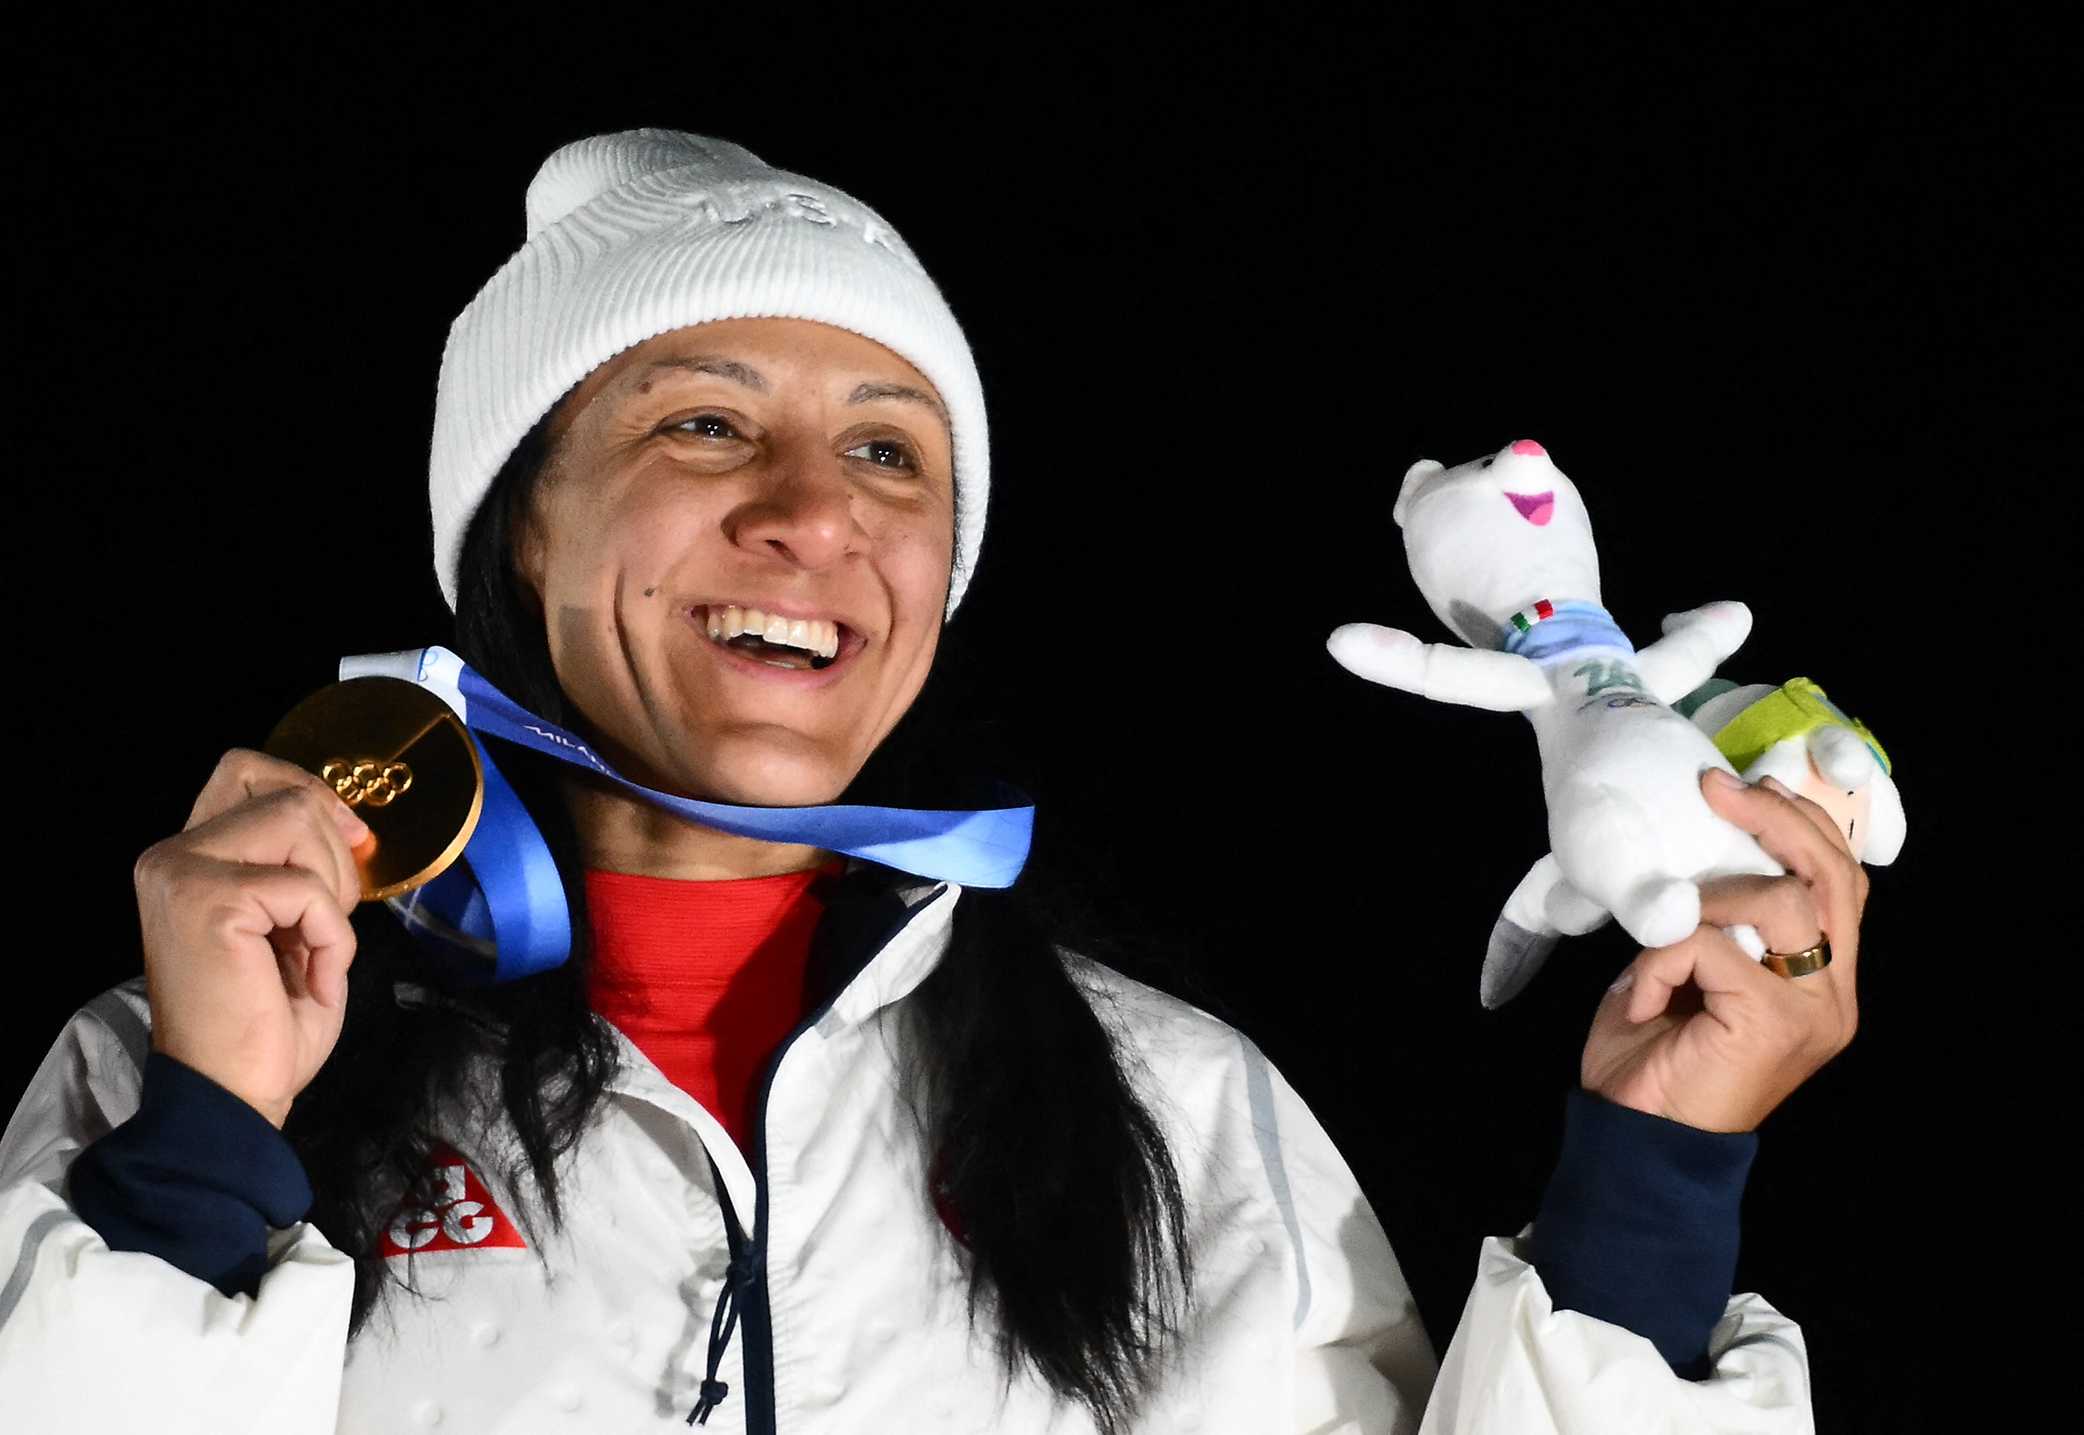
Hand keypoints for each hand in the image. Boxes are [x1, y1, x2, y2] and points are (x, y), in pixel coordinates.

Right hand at [133, 749, 371, 1128]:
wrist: (233, 1097)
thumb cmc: (264, 1026)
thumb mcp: (290, 927)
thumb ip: (302, 866)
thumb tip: (348, 824)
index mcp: (185, 859)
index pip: (245, 771)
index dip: (310, 791)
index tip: (351, 837)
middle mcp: (171, 857)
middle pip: (288, 795)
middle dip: (336, 854)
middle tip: (327, 924)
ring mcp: (184, 874)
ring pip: (300, 822)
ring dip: (333, 891)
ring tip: (311, 951)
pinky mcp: (211, 900)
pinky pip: (311, 889)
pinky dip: (331, 937)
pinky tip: (308, 977)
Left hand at [1578, 770, 1868, 1132]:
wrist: (1637, 1145)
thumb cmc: (1654, 1065)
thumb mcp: (1688, 977)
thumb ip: (1714, 925)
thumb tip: (1698, 858)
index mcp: (1825, 985)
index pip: (1841, 884)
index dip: (1803, 826)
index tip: (1748, 788)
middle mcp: (1834, 998)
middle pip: (1830, 878)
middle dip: (1777, 820)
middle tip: (1717, 789)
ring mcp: (1813, 1012)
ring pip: (1782, 902)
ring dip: (1709, 900)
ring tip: (1666, 934)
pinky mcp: (1774, 1022)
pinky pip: (1711, 945)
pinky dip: (1661, 957)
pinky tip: (1644, 999)